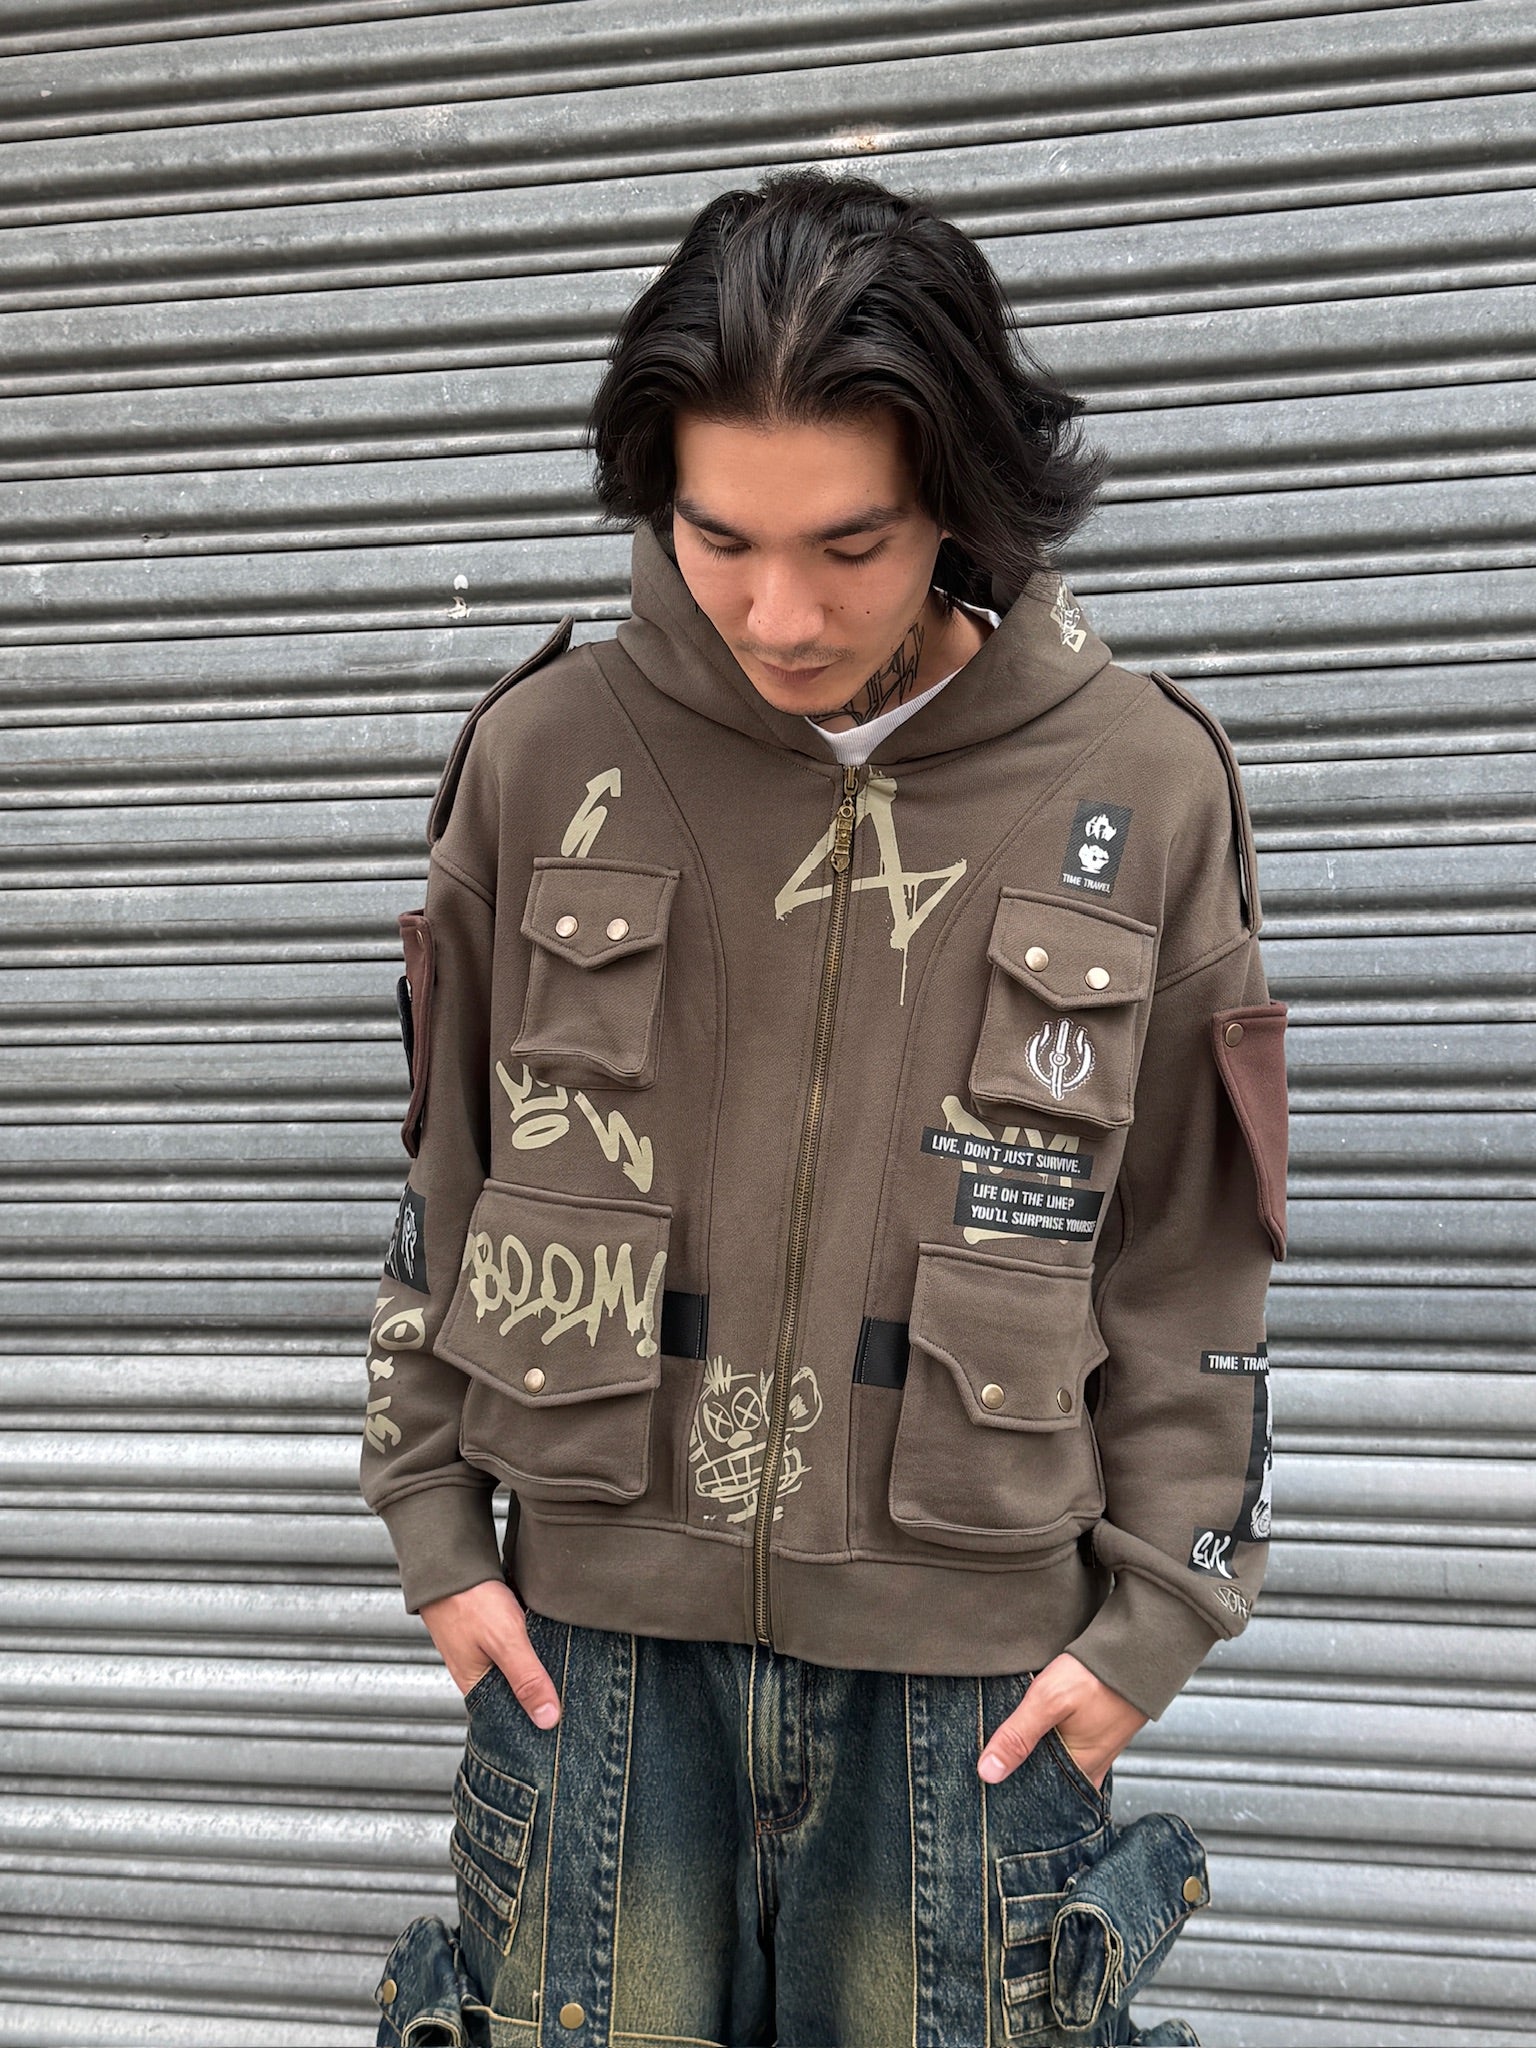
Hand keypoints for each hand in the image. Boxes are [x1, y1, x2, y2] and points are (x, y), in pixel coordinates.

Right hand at [419, 1579, 561, 1729]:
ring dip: (538, 1667)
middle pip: (516, 1694)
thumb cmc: (470, 1603)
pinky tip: (548, 1643)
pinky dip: (531, 1648)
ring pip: (518, 1670)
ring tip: (566, 1669)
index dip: (536, 1719)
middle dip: (541, 1692)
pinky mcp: (491, 1634)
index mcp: (476, 1688)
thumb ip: (527, 1679)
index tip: (565, 1719)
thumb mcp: (505, 1642)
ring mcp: (484, 1653)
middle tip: (573, 1693)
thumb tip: (548, 1719)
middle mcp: (478, 1675)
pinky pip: (516, 1650)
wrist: (451, 1564)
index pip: (510, 1718)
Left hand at [977, 1652, 1146, 1790]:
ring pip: (1053, 1760)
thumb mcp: (1048, 1701)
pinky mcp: (1094, 1734)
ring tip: (1007, 1740)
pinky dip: (1047, 1739)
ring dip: (1032, 1751)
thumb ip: (1018, 1736)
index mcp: (1080, 1773)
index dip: (1008, 1785)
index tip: (983, 1777)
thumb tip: (988, 1772)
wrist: (1134, 1651)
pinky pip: (1065, 1746)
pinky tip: (1034, 1726)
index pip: (1035, 1794)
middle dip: (1018, 1769)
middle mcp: (1089, 1769)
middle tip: (989, 1758)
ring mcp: (1094, 1752)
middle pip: (1044, 1778)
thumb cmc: (1096, 1677)